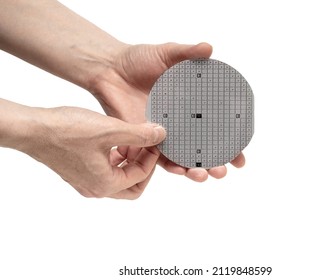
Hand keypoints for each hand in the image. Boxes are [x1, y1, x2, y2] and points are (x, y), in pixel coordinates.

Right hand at [18, 106, 165, 198]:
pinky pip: (104, 171)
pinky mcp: (78, 172)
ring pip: (118, 178)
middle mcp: (95, 189)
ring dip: (128, 161)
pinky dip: (115, 159)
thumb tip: (160, 135)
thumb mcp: (111, 130)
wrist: (34, 129)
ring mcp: (85, 182)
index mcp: (106, 185)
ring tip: (130, 141)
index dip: (151, 159)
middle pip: (131, 185)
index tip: (154, 141)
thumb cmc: (68, 131)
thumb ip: (140, 134)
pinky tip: (114, 141)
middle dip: (142, 165)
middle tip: (145, 147)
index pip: (140, 177)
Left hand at [90, 43, 244, 180]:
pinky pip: (159, 157)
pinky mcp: (146, 139)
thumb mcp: (166, 53)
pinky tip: (182, 170)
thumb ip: (187, 52)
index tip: (241, 154)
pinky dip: (172, 166)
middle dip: (217, 163)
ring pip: (184, 159)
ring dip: (196, 170)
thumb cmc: (138, 60)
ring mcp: (164, 134)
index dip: (230, 142)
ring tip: (206, 174)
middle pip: (203, 150)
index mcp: (191, 106)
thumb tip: (210, 48)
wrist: (110, 69)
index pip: (216, 128)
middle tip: (225, 169)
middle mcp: (180, 124)